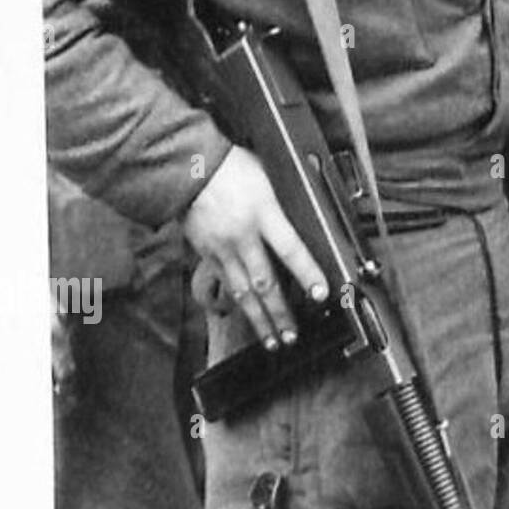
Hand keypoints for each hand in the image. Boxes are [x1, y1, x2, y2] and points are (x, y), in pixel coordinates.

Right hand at [182, 146, 327, 348]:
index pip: (290, 249)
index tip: (320, 293)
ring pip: (243, 292)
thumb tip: (309, 219)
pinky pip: (225, 284)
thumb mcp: (269, 176)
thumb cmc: (233, 167)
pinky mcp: (207, 255)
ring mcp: (222, 249)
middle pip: (265, 282)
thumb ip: (286, 202)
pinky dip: (238, 304)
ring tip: (273, 340)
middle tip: (293, 335)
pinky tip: (248, 316)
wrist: (188, 169)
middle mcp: (243, 236)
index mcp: (264, 213)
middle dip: (280, 313)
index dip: (307, 273)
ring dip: (260, 319)